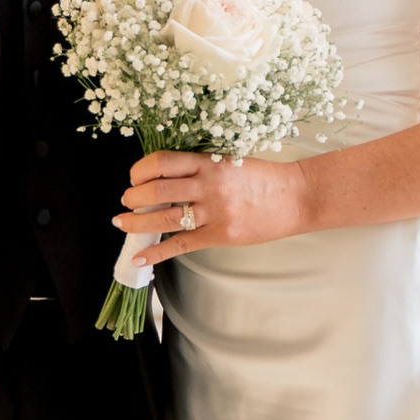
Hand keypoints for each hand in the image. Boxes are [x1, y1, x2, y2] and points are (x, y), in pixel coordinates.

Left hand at [114, 151, 312, 268]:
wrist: (296, 196)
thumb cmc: (263, 178)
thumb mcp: (229, 161)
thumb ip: (200, 168)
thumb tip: (164, 179)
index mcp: (209, 162)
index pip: (162, 162)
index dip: (141, 170)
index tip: (135, 177)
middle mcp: (209, 185)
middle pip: (157, 190)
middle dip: (134, 198)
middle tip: (127, 202)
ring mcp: (214, 212)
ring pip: (165, 217)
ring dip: (137, 222)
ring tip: (123, 223)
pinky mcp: (220, 235)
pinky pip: (181, 244)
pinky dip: (157, 252)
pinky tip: (140, 258)